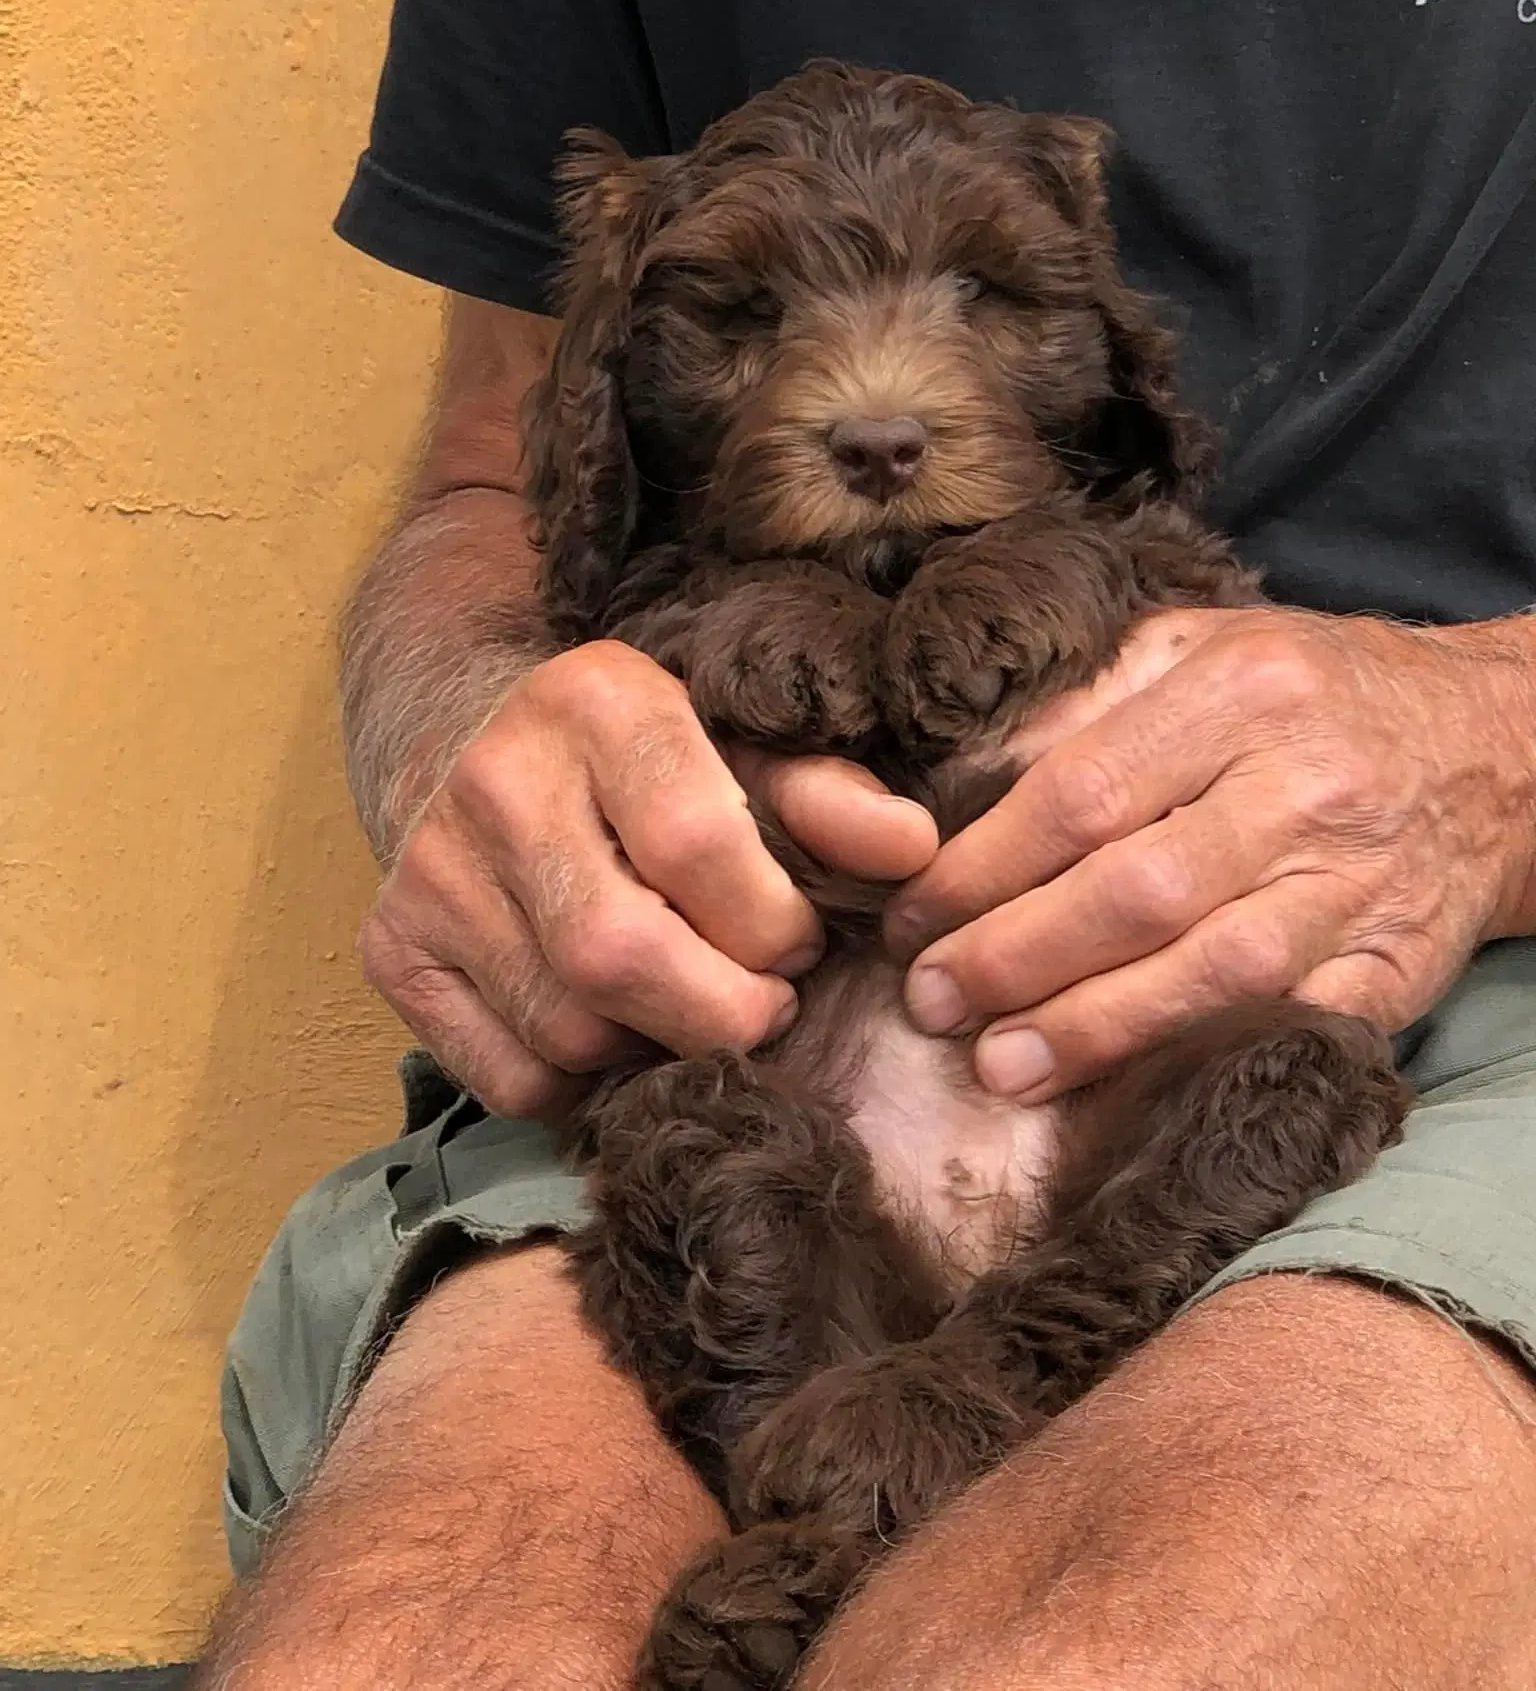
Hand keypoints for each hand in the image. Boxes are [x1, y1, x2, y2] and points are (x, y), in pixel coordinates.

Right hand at [360, 640, 937, 1115]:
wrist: (470, 736)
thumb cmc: (646, 759)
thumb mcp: (744, 749)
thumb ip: (830, 798)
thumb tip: (915, 853)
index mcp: (597, 700)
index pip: (696, 845)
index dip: (772, 925)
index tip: (798, 942)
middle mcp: (495, 777)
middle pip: (620, 955)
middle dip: (721, 1013)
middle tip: (760, 1007)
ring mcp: (429, 870)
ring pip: (568, 1029)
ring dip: (655, 1049)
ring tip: (687, 1005)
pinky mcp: (391, 950)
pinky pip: (511, 1077)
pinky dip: (582, 1083)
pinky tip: (614, 1027)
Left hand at [886, 607, 1535, 1102]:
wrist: (1491, 746)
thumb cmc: (1309, 691)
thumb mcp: (1197, 647)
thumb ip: (1082, 699)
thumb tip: (955, 777)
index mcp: (1242, 688)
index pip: (1082, 790)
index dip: (983, 866)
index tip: (912, 914)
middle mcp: (1306, 784)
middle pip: (1137, 889)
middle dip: (1016, 956)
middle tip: (932, 1000)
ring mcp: (1357, 884)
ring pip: (1210, 973)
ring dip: (1092, 1029)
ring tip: (999, 1065)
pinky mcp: (1393, 968)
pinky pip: (1284, 1026)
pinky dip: (1196, 1061)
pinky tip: (1120, 1089)